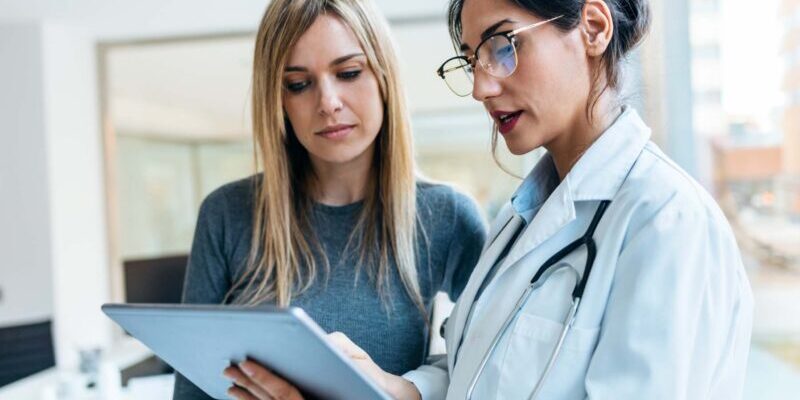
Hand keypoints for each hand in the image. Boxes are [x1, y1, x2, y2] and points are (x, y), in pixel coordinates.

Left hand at [222, 332, 420, 399]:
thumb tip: (324, 342)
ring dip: (247, 396)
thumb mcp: (359, 364)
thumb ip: (340, 350)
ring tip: (230, 383)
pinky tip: (243, 395)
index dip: (264, 378)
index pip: (285, 394)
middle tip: (229, 368)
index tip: (246, 363)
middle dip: (248, 385)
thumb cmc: (369, 383)